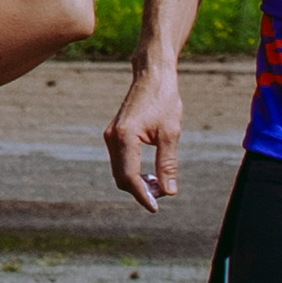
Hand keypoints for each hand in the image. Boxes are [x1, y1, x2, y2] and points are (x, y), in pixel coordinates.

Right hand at [104, 63, 182, 211]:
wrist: (153, 75)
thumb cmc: (164, 100)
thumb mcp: (170, 134)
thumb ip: (167, 164)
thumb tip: (168, 191)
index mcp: (124, 138)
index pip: (129, 177)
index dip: (143, 196)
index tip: (156, 208)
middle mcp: (112, 138)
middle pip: (121, 178)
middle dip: (140, 190)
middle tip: (163, 194)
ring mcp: (111, 136)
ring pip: (120, 171)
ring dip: (137, 182)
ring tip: (159, 183)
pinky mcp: (115, 134)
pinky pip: (121, 161)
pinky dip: (133, 171)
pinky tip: (150, 172)